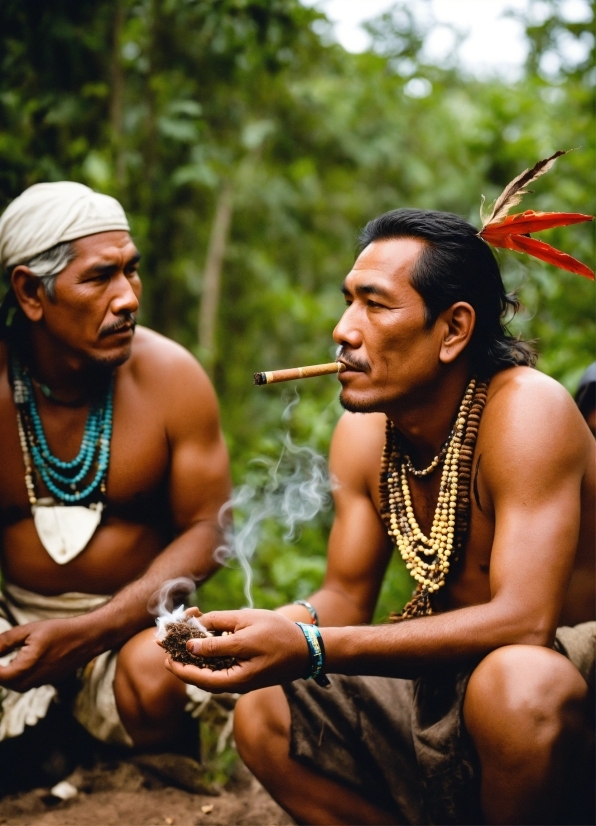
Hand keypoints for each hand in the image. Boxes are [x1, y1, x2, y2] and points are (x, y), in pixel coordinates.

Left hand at [0, 616, 97, 691]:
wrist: (87, 638)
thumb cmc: (59, 631)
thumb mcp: (30, 630)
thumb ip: (5, 641)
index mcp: (26, 667)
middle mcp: (32, 680)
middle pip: (5, 683)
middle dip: (0, 671)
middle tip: (2, 652)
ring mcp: (41, 683)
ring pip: (15, 685)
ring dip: (8, 674)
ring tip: (9, 658)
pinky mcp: (47, 681)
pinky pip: (27, 683)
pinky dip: (20, 674)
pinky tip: (23, 660)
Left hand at [164, 608, 310, 693]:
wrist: (308, 648)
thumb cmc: (279, 636)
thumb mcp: (246, 630)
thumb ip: (217, 638)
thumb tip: (191, 644)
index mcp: (235, 680)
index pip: (197, 677)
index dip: (178, 665)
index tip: (164, 653)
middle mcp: (235, 684)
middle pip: (200, 675)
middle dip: (183, 658)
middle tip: (169, 643)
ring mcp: (241, 677)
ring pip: (210, 670)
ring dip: (195, 655)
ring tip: (183, 637)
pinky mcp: (246, 670)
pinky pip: (221, 665)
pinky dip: (210, 653)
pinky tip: (205, 638)